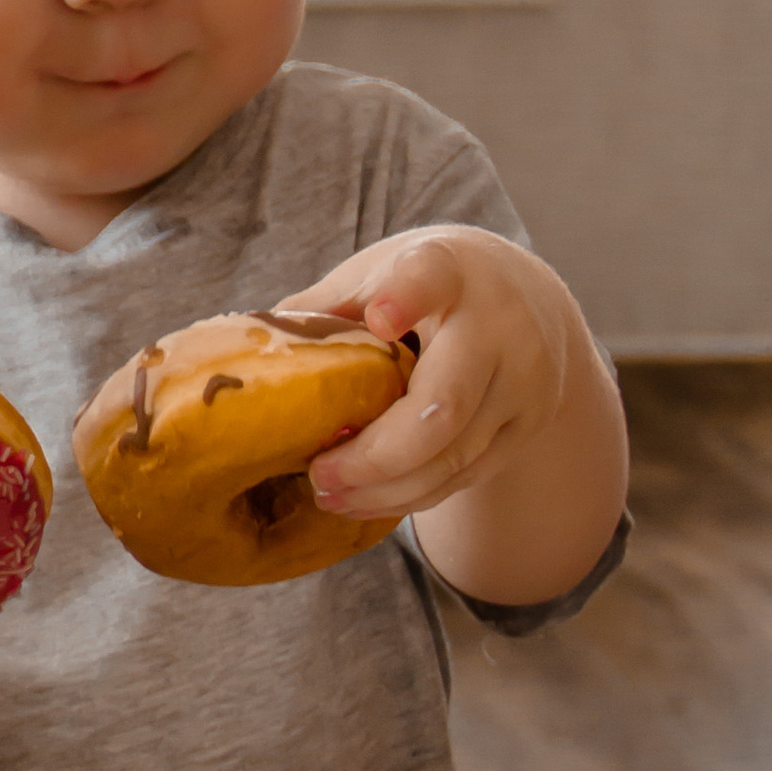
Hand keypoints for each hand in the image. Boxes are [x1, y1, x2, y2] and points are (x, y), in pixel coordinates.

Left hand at [285, 227, 582, 525]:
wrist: (528, 297)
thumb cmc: (428, 283)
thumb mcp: (378, 272)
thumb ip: (323, 307)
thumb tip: (243, 355)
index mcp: (449, 270)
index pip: (430, 278)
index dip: (406, 297)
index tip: (379, 318)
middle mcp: (500, 326)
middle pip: (443, 406)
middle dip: (373, 455)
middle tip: (318, 474)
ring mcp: (524, 382)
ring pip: (454, 456)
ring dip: (386, 489)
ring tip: (330, 496)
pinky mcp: (528, 426)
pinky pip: (467, 476)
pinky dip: (412, 495)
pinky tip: (368, 500)